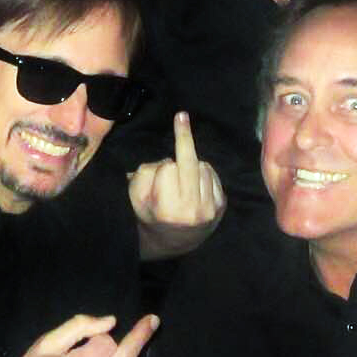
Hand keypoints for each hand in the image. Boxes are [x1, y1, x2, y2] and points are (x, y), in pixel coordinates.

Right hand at [129, 111, 225, 258]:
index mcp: (167, 209)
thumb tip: (169, 160)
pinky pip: (213, 173)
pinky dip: (204, 173)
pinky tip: (196, 182)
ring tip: (182, 179)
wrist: (175, 240)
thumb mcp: (135, 197)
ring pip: (203, 166)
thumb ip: (144, 175)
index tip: (159, 168)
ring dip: (192, 165)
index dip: (161, 167)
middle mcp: (192, 210)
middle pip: (189, 162)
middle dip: (183, 140)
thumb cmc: (151, 213)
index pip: (168, 168)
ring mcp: (210, 209)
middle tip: (181, 116)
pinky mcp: (221, 206)